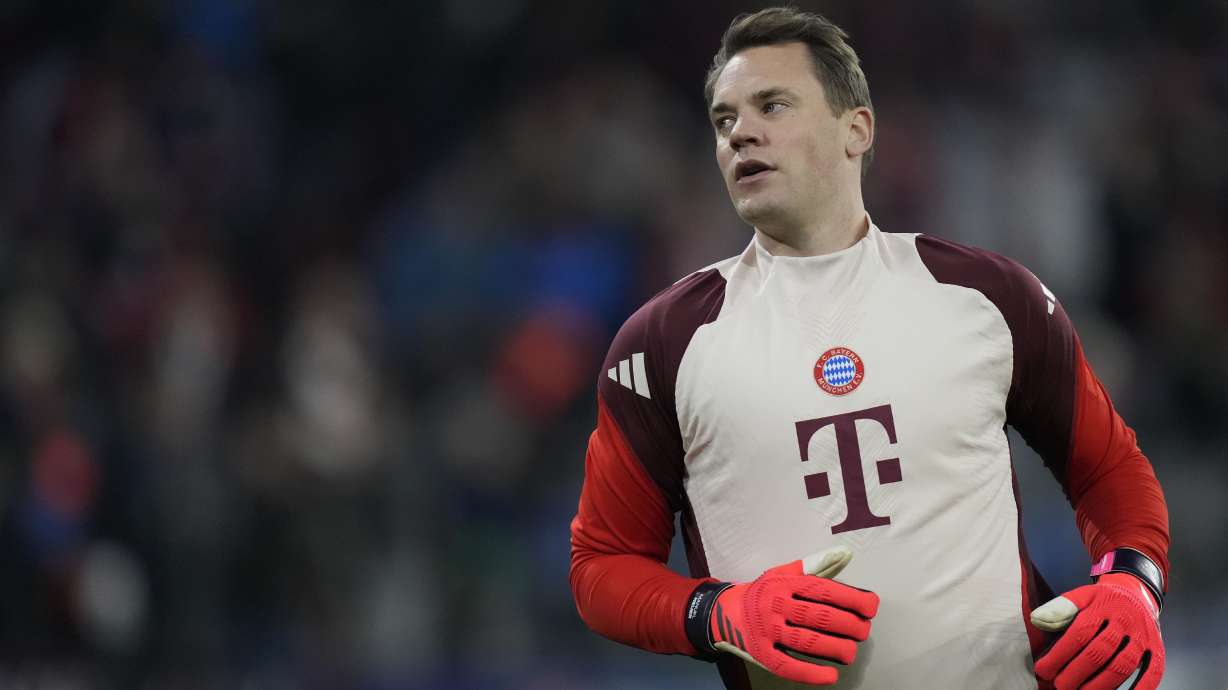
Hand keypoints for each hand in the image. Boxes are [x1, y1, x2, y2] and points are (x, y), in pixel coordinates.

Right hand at [709, 545, 878, 685]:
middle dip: (847, 625)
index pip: (823, 589)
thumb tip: (846, 553)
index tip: (871, 607)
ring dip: (834, 648)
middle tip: (863, 632)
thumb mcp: (785, 572)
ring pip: (806, 641)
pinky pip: (787, 666)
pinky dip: (810, 673)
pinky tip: (830, 675)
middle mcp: (775, 605)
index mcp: (785, 583)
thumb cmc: (765, 592)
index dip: (850, 598)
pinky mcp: (761, 653)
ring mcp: (767, 630)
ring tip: (851, 652)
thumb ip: (817, 564)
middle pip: (818, 616)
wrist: (726, 611)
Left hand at [1031, 572, 1163, 689]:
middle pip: (1100, 651)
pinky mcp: (1157, 648)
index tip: (1043, 670)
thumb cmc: (1102, 600)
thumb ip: (1060, 608)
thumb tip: (1036, 620)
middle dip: (1077, 672)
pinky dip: (1142, 687)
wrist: (1136, 592)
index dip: (1060, 654)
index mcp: (1102, 606)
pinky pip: (1153, 670)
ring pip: (1123, 664)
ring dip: (1102, 684)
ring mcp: (1142, 636)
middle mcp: (1124, 620)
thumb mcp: (1081, 596)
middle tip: (1060, 685)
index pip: (1079, 633)